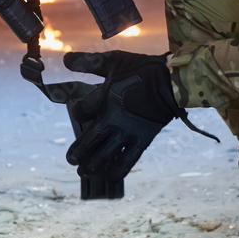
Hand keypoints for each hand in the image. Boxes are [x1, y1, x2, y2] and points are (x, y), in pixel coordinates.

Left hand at [63, 51, 178, 180]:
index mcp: (104, 98)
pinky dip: (117, 171)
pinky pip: (128, 160)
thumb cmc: (142, 69)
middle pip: (88, 141)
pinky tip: (109, 177)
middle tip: (72, 160)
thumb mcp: (115, 60)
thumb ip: (90, 62)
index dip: (77, 112)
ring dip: (92, 165)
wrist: (172, 82)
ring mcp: (127, 131)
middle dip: (77, 153)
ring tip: (85, 172)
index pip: (81, 111)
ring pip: (104, 155)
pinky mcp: (143, 139)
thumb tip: (65, 59)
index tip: (79, 111)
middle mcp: (113, 118)